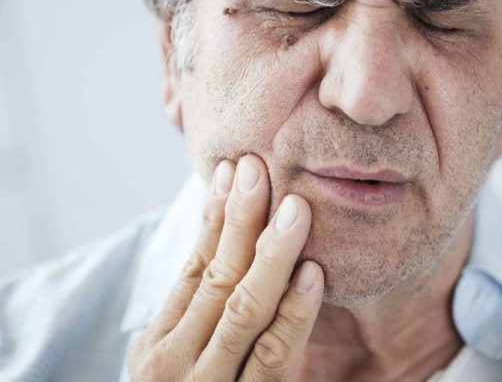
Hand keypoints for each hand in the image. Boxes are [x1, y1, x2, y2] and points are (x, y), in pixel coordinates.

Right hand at [127, 154, 323, 380]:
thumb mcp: (175, 352)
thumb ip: (196, 302)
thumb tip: (220, 228)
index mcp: (159, 342)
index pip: (193, 266)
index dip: (217, 217)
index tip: (236, 170)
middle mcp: (176, 365)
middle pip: (217, 280)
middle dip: (242, 223)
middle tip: (261, 171)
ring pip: (246, 312)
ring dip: (272, 256)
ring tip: (295, 209)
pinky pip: (276, 357)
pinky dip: (295, 314)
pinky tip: (313, 274)